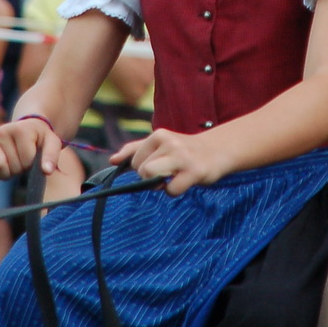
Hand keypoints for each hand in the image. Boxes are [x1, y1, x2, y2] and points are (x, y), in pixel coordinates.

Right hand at [0, 116, 60, 179]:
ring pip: (0, 171)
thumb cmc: (40, 137)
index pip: (27, 162)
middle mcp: (1, 132)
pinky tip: (5, 162)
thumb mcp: (52, 143)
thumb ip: (51, 156)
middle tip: (23, 156)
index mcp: (19, 129)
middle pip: (13, 167)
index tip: (34, 153)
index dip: (32, 163)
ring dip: (9, 171)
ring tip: (14, 159)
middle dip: (20, 168)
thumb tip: (46, 171)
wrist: (26, 127)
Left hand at [111, 129, 228, 195]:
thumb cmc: (182, 150)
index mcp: (158, 135)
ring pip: (150, 176)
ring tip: (171, 178)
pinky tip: (184, 182)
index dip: (142, 169)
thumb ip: (134, 150)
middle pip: (141, 170)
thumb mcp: (159, 145)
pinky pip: (171, 190)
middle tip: (166, 173)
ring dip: (159, 184)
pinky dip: (174, 191)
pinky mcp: (194, 171)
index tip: (158, 166)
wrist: (216, 151)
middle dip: (150, 178)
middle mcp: (169, 142)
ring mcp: (181, 156)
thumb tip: (111, 160)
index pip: (134, 160)